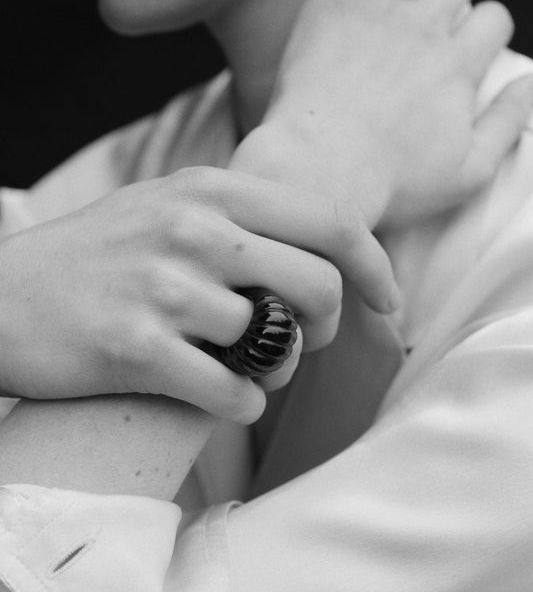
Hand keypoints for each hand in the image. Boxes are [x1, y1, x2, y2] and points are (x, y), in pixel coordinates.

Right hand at [0, 167, 396, 421]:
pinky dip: (243, 403)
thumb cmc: (97, 259)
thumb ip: (241, 219)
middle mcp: (192, 229)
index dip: (375, 267)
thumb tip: (325, 254)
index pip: (331, 221)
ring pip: (277, 346)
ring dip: (275, 370)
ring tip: (244, 367)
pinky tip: (222, 394)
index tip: (387, 301)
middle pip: (318, 287)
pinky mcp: (136, 348)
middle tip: (299, 341)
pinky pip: (235, 392)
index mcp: (209, 189)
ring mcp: (164, 288)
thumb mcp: (168, 207)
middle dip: (325, 327)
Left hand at [234, 0, 532, 228]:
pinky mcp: (334, 2)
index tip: (474, 42)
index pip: (493, 20)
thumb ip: (507, 124)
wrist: (318, 174)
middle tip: (448, 1)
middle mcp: (425, 27)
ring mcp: (379, 9)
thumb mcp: (468, 172)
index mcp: (459, 65)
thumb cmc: (390, 184)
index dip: (488, 27)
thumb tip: (528, 85)